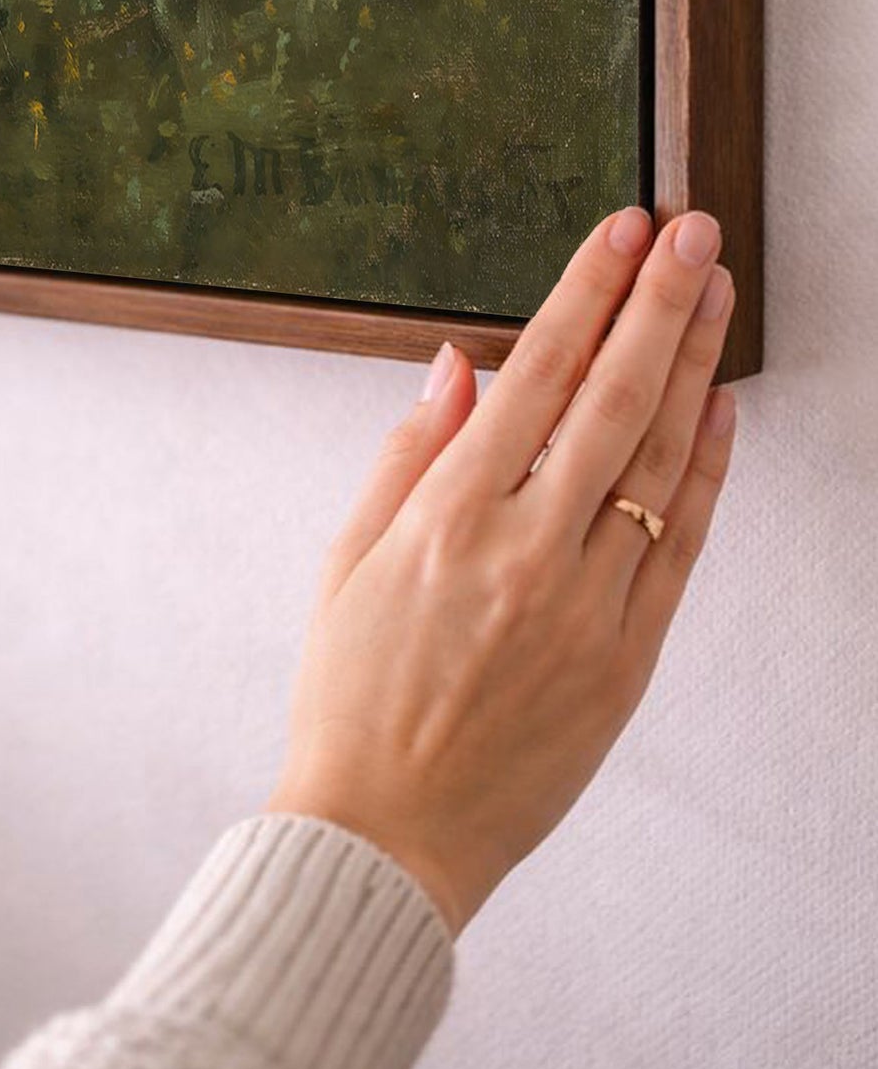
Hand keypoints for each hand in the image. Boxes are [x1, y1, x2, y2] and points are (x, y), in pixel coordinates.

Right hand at [268, 209, 737, 933]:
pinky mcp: (623, 661)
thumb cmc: (352, 703)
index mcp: (447, 519)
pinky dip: (705, 474)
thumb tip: (458, 364)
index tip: (624, 232)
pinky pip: (677, 548)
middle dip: (661, 302)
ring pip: (657, 462)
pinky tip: (721, 412)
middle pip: (614, 398)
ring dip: (695, 368)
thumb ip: (408, 457)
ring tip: (718, 295)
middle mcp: (524, 551)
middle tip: (695, 231)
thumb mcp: (347, 564)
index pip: (538, 374)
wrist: (385, 837)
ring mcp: (584, 606)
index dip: (588, 291)